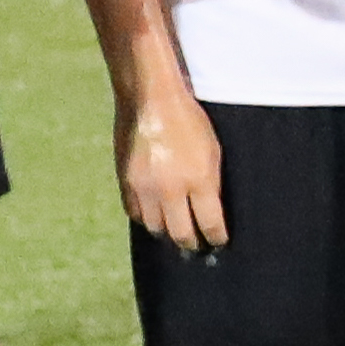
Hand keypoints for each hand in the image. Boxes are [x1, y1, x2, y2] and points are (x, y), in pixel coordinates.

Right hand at [119, 84, 228, 252]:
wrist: (151, 98)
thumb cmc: (188, 120)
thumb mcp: (212, 151)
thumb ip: (212, 185)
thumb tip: (210, 214)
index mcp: (199, 180)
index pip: (210, 225)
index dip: (216, 239)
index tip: (219, 243)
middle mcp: (170, 189)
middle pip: (181, 234)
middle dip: (192, 244)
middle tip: (198, 247)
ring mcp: (145, 187)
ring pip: (156, 228)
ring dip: (167, 233)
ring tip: (176, 233)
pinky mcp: (125, 182)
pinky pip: (135, 213)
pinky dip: (146, 218)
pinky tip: (155, 217)